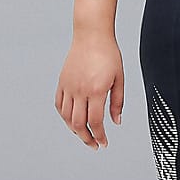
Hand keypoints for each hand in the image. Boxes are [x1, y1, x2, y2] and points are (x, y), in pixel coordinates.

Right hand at [54, 31, 123, 149]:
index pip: (95, 122)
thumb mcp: (119, 79)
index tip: (103, 143)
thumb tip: (116, 122)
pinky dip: (65, 116)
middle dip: (86, 138)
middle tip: (94, 144)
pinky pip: (59, 105)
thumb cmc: (109, 54)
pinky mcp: (62, 82)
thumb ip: (117, 102)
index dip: (99, 136)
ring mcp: (68, 86)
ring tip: (85, 134)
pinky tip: (72, 120)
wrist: (91, 35)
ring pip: (66, 117)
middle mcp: (79, 91)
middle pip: (78, 124)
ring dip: (75, 130)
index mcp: (96, 90)